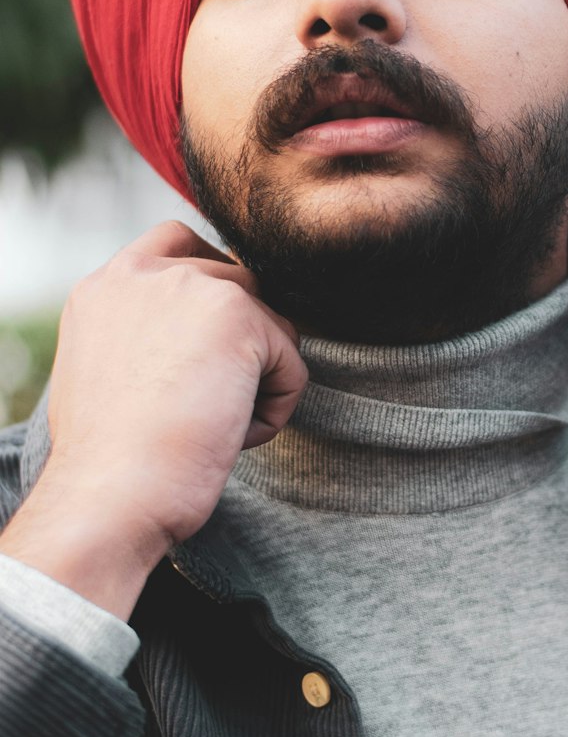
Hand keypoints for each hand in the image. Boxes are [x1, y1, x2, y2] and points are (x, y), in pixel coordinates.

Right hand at [0, 222, 306, 615]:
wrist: (110, 494)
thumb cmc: (109, 463)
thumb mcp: (109, 376)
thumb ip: (149, 336)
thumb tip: (206, 343)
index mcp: (107, 287)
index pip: (178, 242)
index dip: (215, 283)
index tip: (221, 336)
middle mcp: (146, 274)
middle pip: (240, 283)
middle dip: (245, 345)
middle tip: (211, 409)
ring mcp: (193, 287)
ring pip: (271, 323)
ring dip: (260, 379)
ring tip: (216, 427)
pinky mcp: (237, 315)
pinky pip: (291, 364)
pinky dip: (277, 409)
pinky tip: (232, 437)